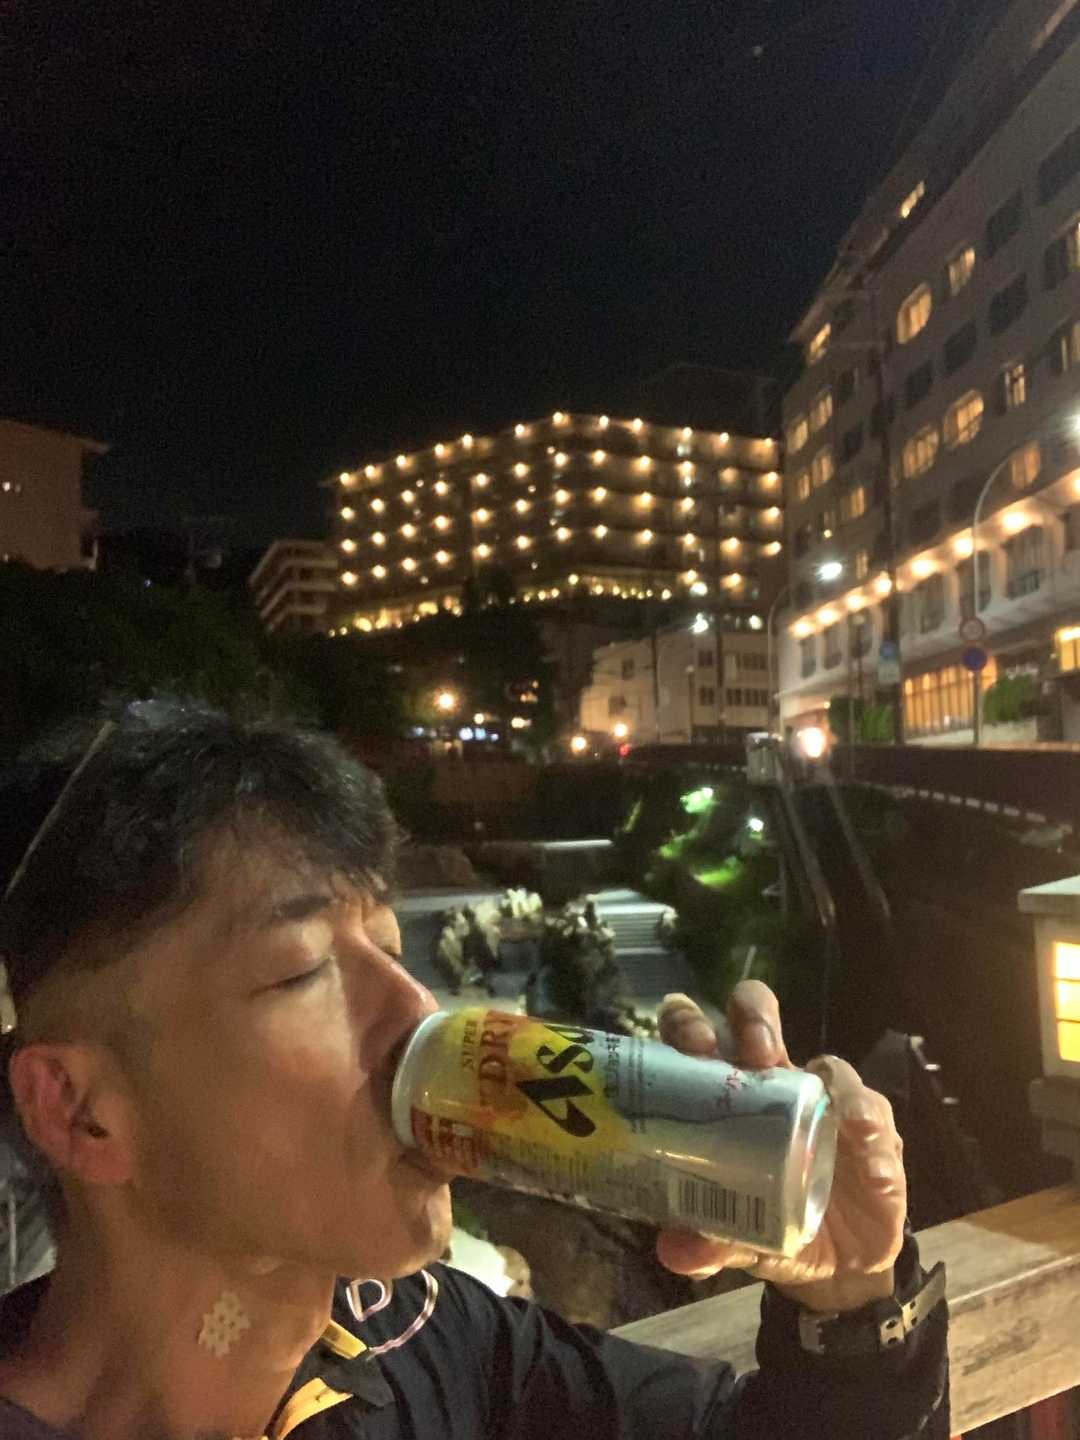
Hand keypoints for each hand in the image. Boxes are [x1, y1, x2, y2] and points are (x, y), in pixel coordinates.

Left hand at [654, 982, 904, 1313]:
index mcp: (724, 1095)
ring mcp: (826, 1099)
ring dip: (823, 1074)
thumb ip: (709, 1242)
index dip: (689, 1025)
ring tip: (820, 1095)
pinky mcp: (872, 1126)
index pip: (698, 1035)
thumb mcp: (740, 1239)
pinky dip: (871, 1134)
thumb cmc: (773, 1227)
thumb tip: (674, 1252)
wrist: (838, 1266)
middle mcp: (772, 1081)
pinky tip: (871, 1165)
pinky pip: (874, 1115)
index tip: (692, 1047)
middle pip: (756, 1016)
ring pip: (826, 1062)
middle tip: (755, 1052)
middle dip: (753, 1017)